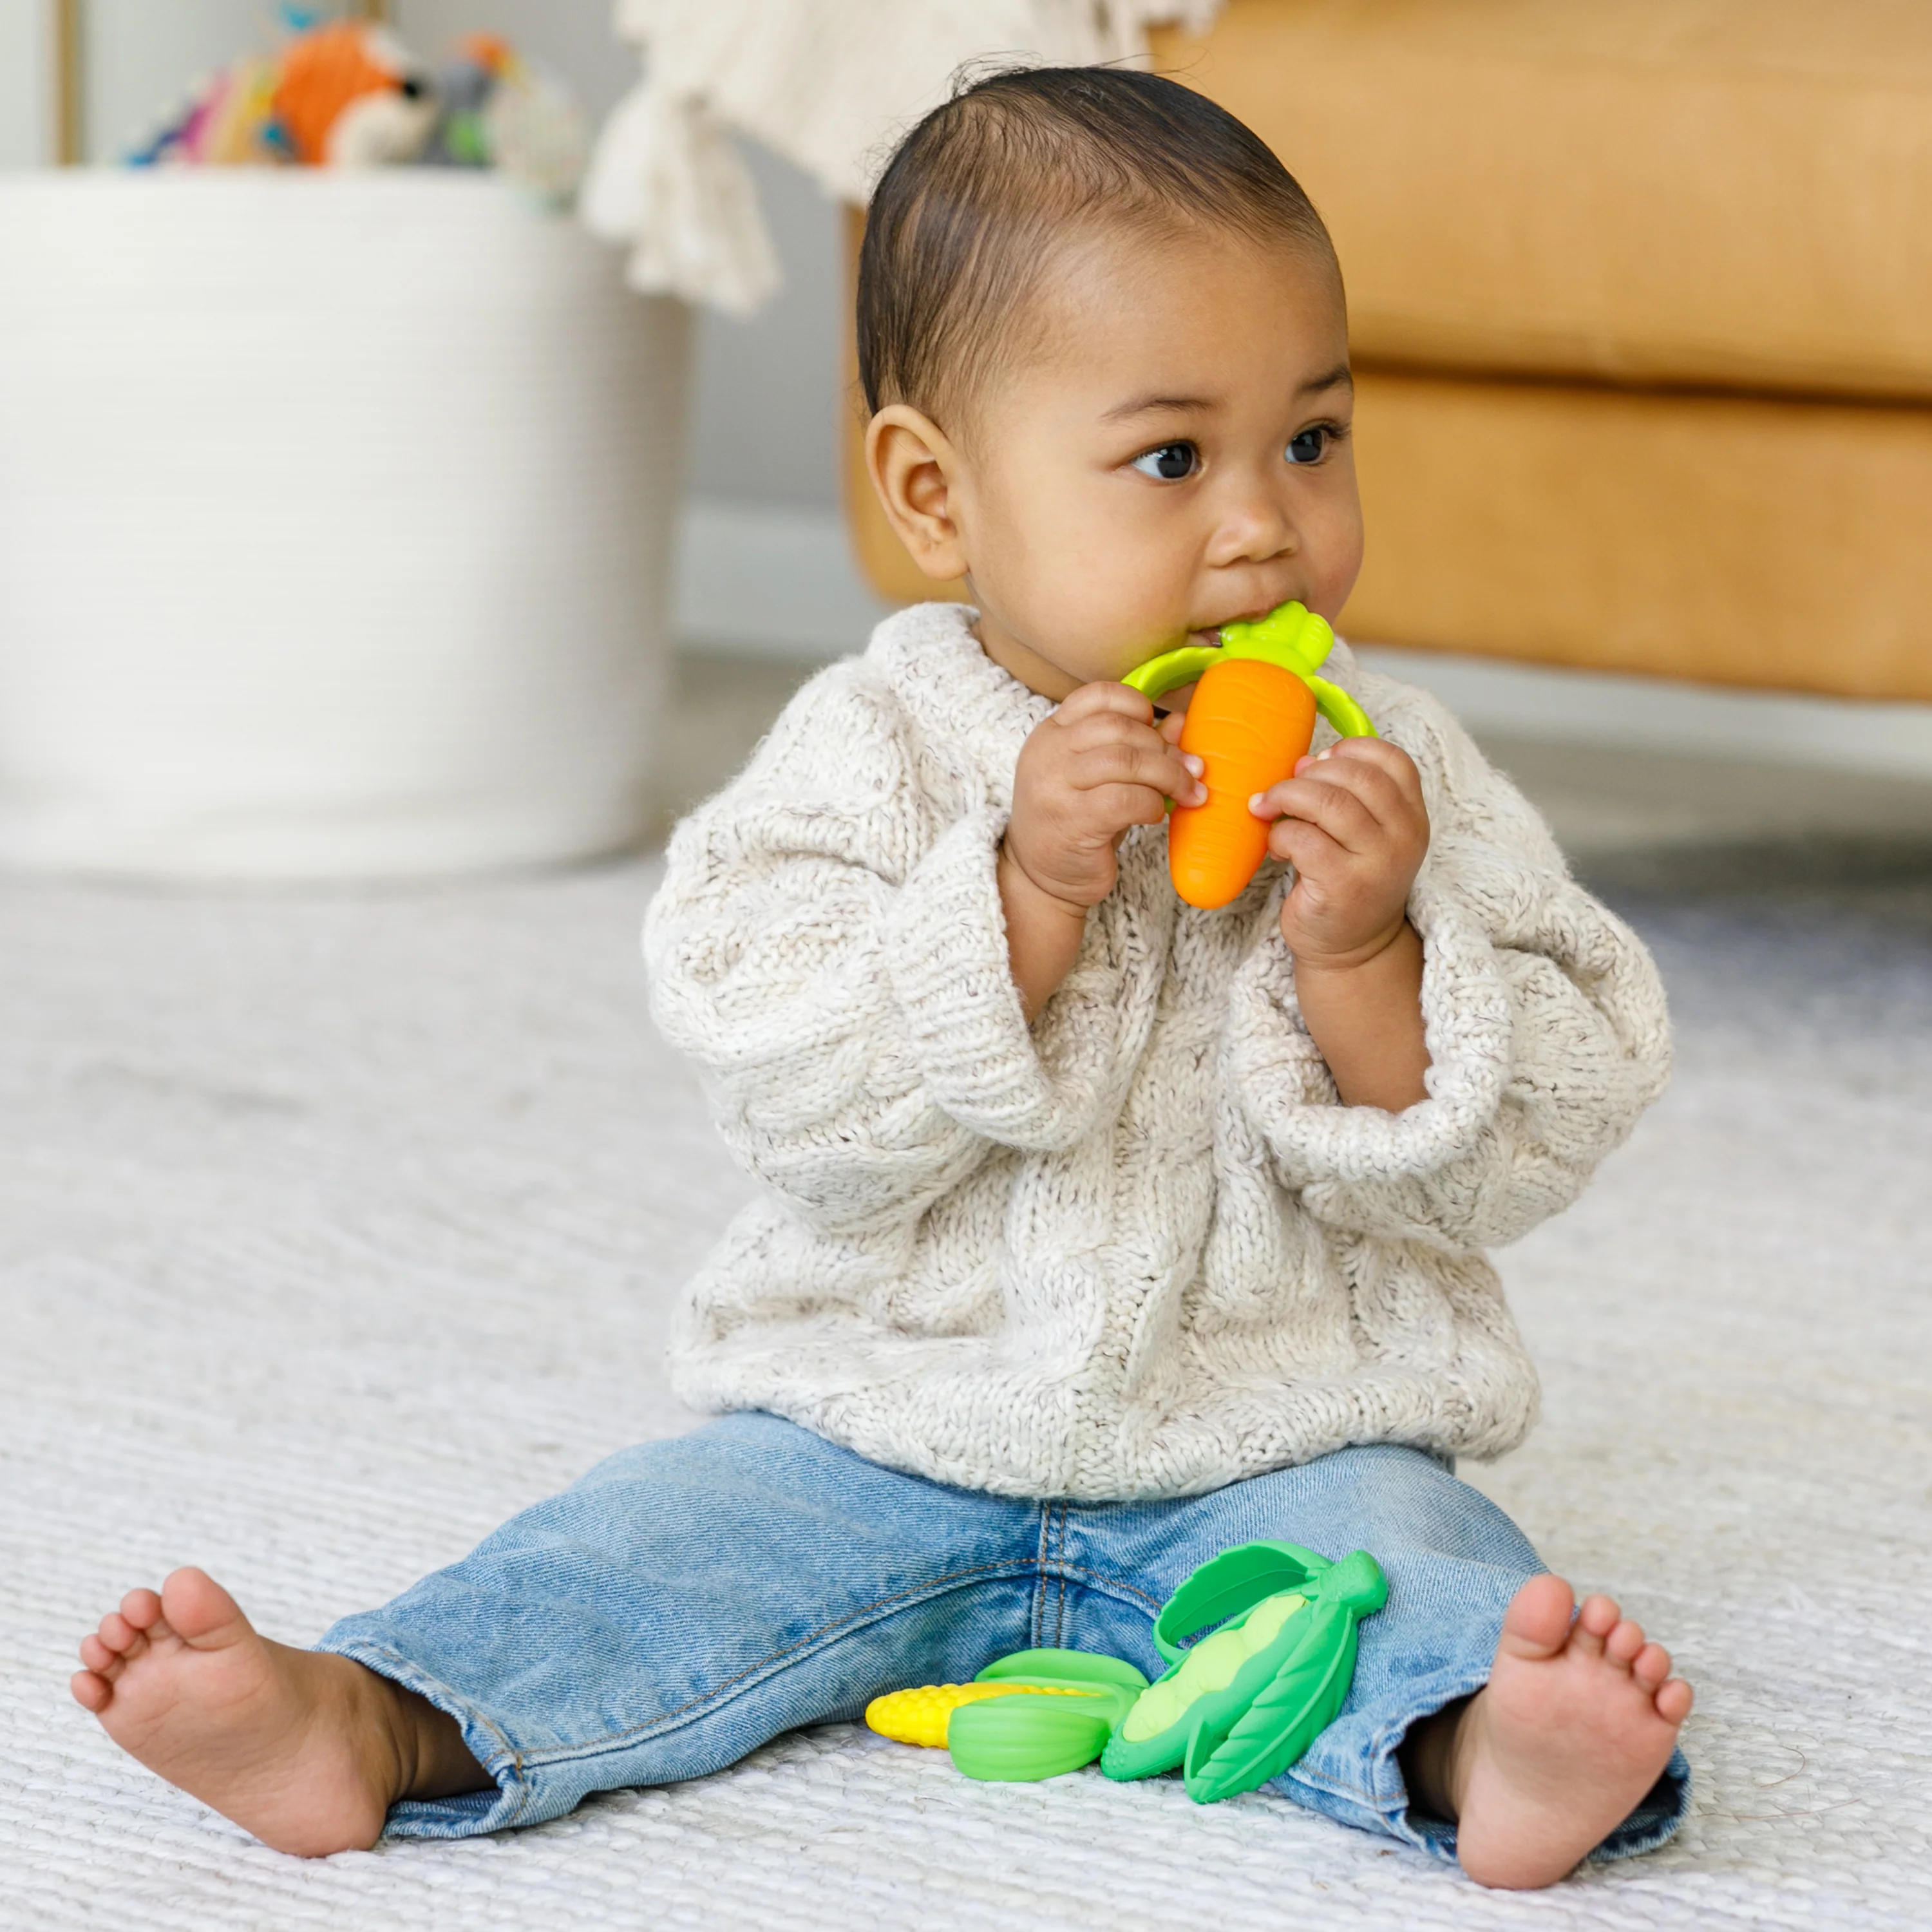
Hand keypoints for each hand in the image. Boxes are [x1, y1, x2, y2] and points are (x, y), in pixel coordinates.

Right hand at [1005, 682, 1205, 911]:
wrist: (1038, 878)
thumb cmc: (1074, 823)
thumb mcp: (1100, 778)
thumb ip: (1135, 746)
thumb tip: (1182, 722)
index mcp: (1052, 733)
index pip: (1098, 696)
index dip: (1137, 706)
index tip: (1156, 731)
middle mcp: (1048, 753)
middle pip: (1119, 727)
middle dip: (1163, 748)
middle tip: (1188, 770)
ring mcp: (1055, 786)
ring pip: (1127, 760)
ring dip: (1168, 776)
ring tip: (1186, 793)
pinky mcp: (1072, 821)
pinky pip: (1126, 799)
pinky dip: (1152, 804)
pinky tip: (1155, 815)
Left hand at [1251, 738, 1428, 968]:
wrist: (1354, 950)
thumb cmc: (1349, 882)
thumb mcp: (1362, 835)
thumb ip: (1342, 796)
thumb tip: (1304, 761)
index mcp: (1412, 817)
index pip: (1393, 761)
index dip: (1351, 750)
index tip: (1319, 761)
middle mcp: (1404, 837)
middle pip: (1356, 776)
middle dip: (1308, 775)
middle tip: (1282, 791)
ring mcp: (1377, 863)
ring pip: (1328, 803)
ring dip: (1286, 798)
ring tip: (1269, 810)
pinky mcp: (1343, 886)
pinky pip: (1302, 838)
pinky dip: (1279, 835)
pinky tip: (1277, 848)